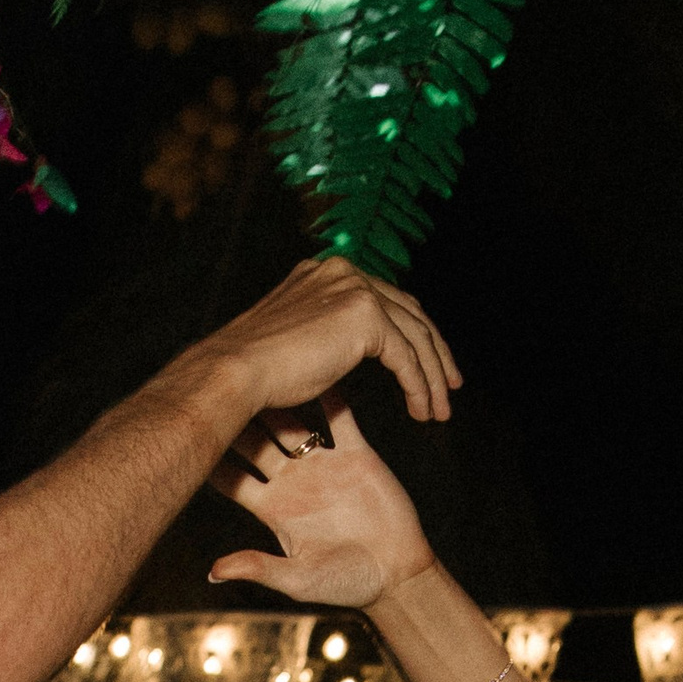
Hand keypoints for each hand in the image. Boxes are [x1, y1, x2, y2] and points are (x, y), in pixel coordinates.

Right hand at [202, 256, 459, 430]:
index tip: (424, 364)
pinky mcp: (365, 315)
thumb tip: (340, 354)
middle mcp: (343, 271)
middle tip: (450, 385)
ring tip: (440, 410)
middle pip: (408, 311)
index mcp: (326, 272)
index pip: (384, 299)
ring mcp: (355, 288)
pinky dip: (418, 386)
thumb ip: (322, 335)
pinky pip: (406, 356)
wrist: (233, 371)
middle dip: (434, 351)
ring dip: (432, 376)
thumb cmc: (250, 370)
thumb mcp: (293, 340)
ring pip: (414, 334)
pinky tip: (422, 410)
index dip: (410, 333)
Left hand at [206, 392, 435, 613]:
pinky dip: (330, 395)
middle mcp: (292, 482)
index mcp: (273, 509)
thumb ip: (258, 567)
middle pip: (253, 442)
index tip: (188, 435)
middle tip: (216, 388)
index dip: (209, 458)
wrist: (397, 575)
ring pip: (291, 422)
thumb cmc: (346, 585)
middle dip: (234, 419)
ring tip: (258, 370)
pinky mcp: (356, 456)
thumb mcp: (298, 579)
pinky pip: (340, 417)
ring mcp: (323, 466)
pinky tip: (316, 370)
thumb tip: (213, 571)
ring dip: (276, 399)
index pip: (231, 478)